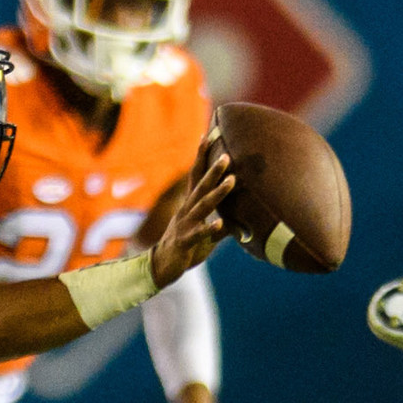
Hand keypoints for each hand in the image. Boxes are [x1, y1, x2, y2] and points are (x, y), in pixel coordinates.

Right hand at [147, 145, 232, 286]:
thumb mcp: (204, 233)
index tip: (208, 135)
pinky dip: (209, 229)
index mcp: (191, 205)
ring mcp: (185, 225)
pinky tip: (220, 224)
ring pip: (202, 206)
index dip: (202, 156)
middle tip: (227, 155)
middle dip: (214, 170)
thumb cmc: (186, 247)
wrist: (161, 267)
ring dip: (218, 193)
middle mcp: (187, 210)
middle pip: (201, 186)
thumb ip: (222, 226)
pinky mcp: (184, 242)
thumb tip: (241, 223)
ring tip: (231, 181)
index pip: (196, 176)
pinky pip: (198, 234)